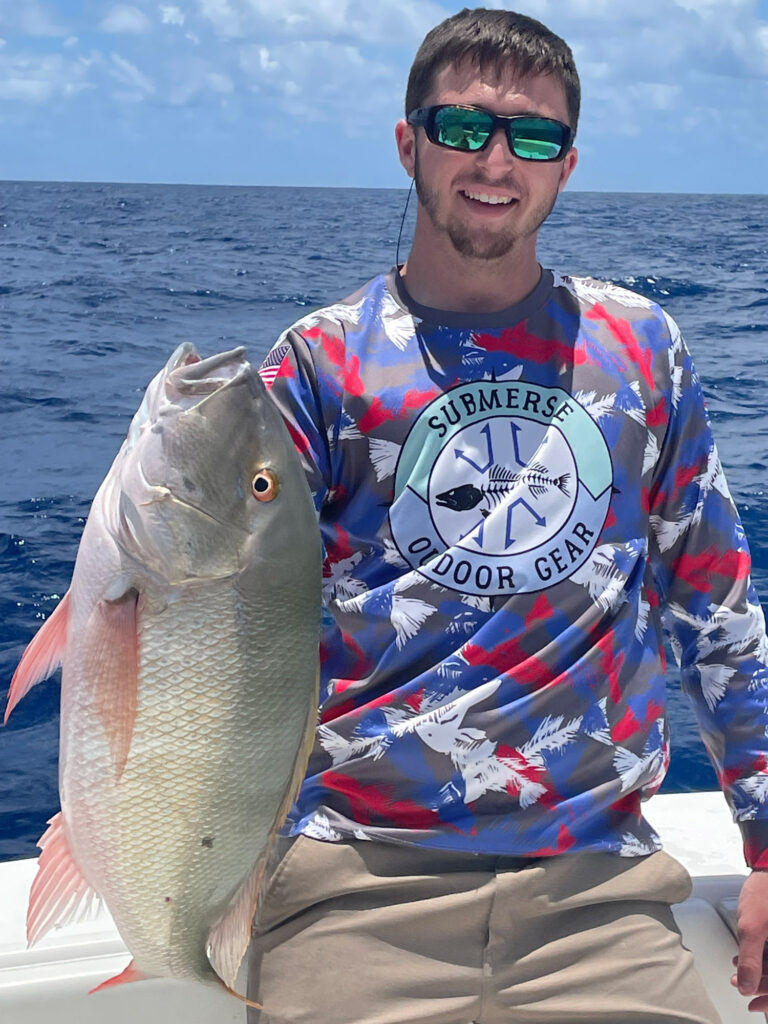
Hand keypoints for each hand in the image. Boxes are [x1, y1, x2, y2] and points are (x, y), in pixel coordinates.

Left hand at [732, 870, 767, 1011]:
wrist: (767, 869)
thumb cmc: (765, 893)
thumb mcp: (753, 928)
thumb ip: (750, 960)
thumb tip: (745, 986)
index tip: (753, 1004)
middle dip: (762, 986)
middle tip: (741, 986)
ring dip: (760, 974)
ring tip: (738, 973)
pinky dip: (763, 961)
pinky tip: (745, 958)